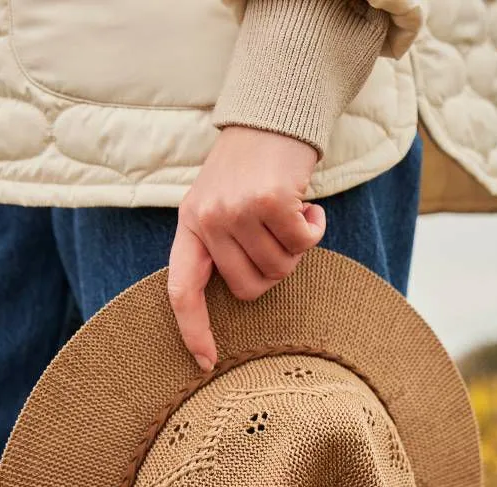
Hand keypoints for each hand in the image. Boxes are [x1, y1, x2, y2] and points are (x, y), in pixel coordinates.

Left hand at [168, 126, 325, 370]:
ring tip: (289, 211)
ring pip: (280, 268)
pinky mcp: (269, 201)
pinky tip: (307, 204)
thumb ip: (222, 245)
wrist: (272, 113)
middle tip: (278, 237)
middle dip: (272, 271)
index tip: (206, 363)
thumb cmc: (249, 167)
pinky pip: (302, 244)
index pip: (182, 290)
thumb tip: (245, 293)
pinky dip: (314, 228)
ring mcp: (237, 211)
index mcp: (191, 225)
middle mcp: (208, 220)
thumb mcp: (219, 203)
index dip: (193, 329)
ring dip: (295, 245)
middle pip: (248, 288)